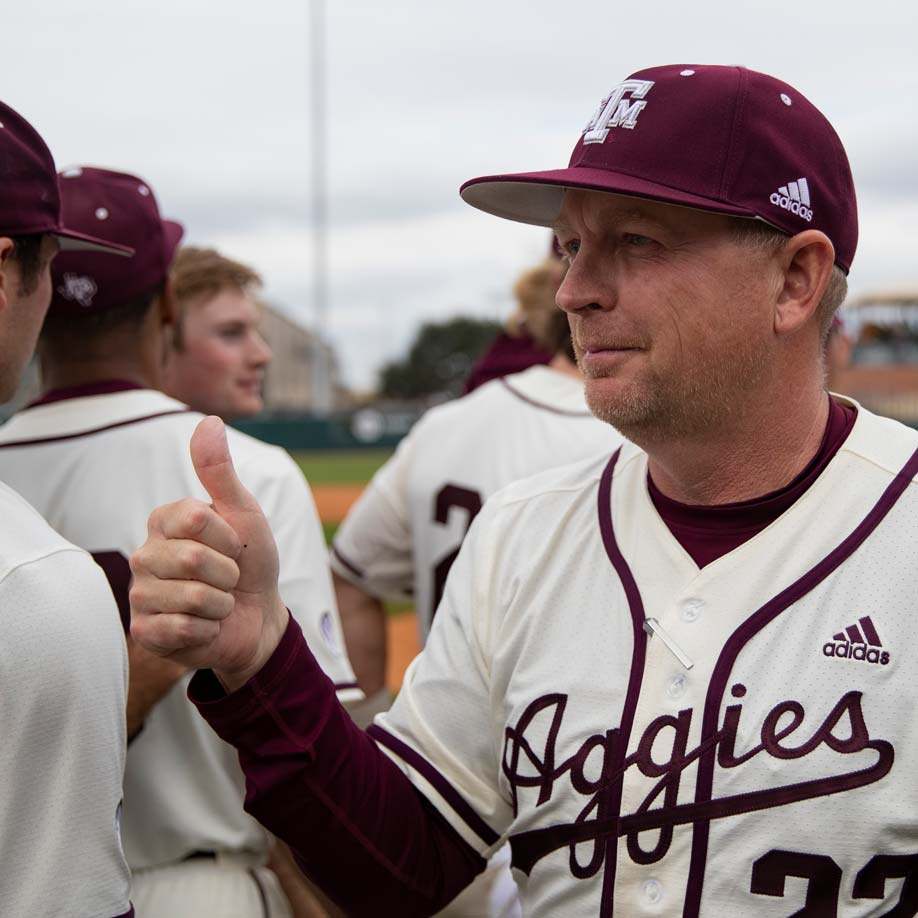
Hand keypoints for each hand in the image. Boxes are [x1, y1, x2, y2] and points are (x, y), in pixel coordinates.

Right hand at [129, 416, 288, 689]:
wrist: (258, 615)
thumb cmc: (250, 561)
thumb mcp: (243, 512)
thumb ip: (220, 471)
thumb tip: (209, 420)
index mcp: (164, 520)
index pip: (196, 517)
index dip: (230, 536)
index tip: (234, 545)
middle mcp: (144, 554)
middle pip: (194, 558)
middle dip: (229, 572)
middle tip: (228, 578)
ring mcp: (141, 594)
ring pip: (191, 597)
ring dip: (221, 603)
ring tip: (217, 602)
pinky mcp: (144, 632)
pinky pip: (181, 629)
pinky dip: (209, 629)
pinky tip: (205, 627)